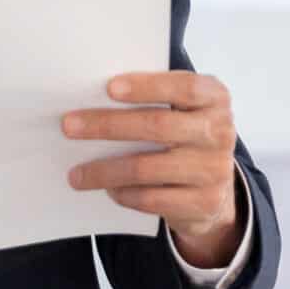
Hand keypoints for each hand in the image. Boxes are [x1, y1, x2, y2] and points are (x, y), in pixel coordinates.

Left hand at [64, 72, 244, 268]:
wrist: (215, 191)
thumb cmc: (184, 138)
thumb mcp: (183, 112)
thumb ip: (155, 101)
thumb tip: (93, 100)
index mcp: (215, 99)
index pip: (185, 87)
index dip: (147, 86)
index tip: (109, 88)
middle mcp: (219, 131)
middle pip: (158, 125)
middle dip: (107, 125)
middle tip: (69, 126)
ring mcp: (214, 169)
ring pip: (147, 167)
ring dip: (104, 170)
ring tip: (76, 174)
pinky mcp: (204, 202)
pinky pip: (153, 198)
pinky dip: (124, 194)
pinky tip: (108, 190)